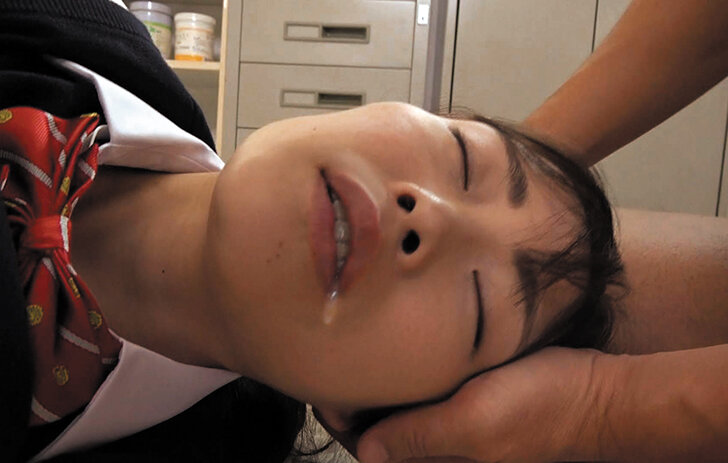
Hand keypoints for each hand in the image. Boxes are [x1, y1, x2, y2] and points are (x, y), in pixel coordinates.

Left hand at [356, 347, 613, 462]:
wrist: (604, 394)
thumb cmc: (544, 410)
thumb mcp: (475, 423)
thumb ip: (420, 438)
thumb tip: (365, 452)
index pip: (371, 451)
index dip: (343, 420)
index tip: (323, 384)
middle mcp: (445, 451)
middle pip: (383, 431)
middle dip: (357, 401)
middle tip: (334, 357)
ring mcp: (460, 427)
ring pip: (404, 411)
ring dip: (382, 385)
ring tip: (358, 348)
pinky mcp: (474, 402)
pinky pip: (430, 395)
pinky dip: (411, 376)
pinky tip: (403, 347)